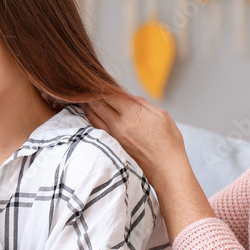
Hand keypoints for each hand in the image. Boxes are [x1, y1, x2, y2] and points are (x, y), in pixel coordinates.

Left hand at [83, 95, 213, 238]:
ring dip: (86, 106)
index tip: (96, 78)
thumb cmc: (168, 143)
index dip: (100, 85)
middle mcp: (119, 125)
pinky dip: (90, 119)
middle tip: (82, 85)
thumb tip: (127, 97)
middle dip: (89, 93)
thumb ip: (141, 103)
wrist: (166, 170)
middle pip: (96, 104)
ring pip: (92, 117)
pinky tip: (89, 114)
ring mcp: (113, 137)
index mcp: (132, 114)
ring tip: (81, 97)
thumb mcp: (161, 115)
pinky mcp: (112, 146)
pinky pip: (96, 129)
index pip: (108, 94)